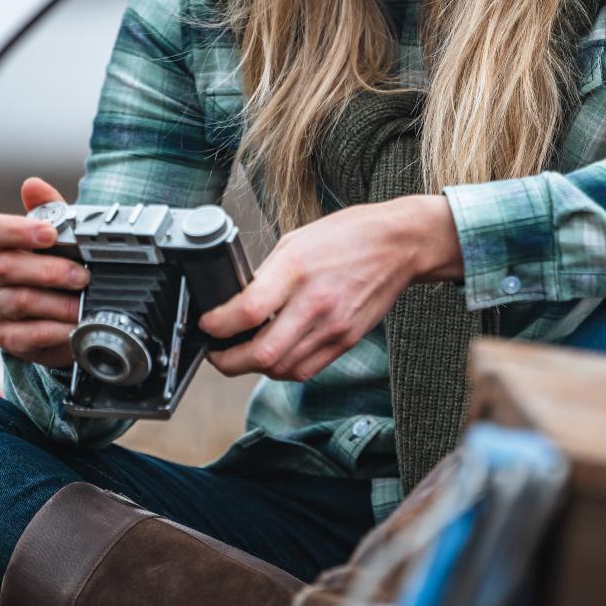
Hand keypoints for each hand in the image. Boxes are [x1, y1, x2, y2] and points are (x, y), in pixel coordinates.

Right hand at [0, 177, 88, 367]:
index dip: (20, 230)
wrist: (69, 317)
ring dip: (56, 303)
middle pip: (7, 267)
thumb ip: (52, 210)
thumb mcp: (65, 239)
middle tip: (82, 276)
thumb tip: (32, 184)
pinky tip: (73, 328)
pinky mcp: (8, 338)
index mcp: (6, 247)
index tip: (49, 233)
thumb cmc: (62, 273)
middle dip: (50, 271)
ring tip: (82, 305)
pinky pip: (25, 335)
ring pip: (18, 301)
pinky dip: (54, 331)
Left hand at [200, 195, 462, 382]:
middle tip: (216, 353)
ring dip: (254, 368)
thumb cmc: (349, 235)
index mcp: (297, 268)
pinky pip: (305, 370)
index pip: (247, 311)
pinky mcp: (345, 341)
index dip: (217, 326)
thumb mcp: (297, 240)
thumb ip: (267, 275)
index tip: (206, 326)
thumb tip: (238, 302)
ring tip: (243, 354)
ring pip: (281, 369)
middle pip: (262, 354)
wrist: (399, 246)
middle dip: (227, 361)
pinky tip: (276, 356)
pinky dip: (283, 370)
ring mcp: (333, 326)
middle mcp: (315, 302)